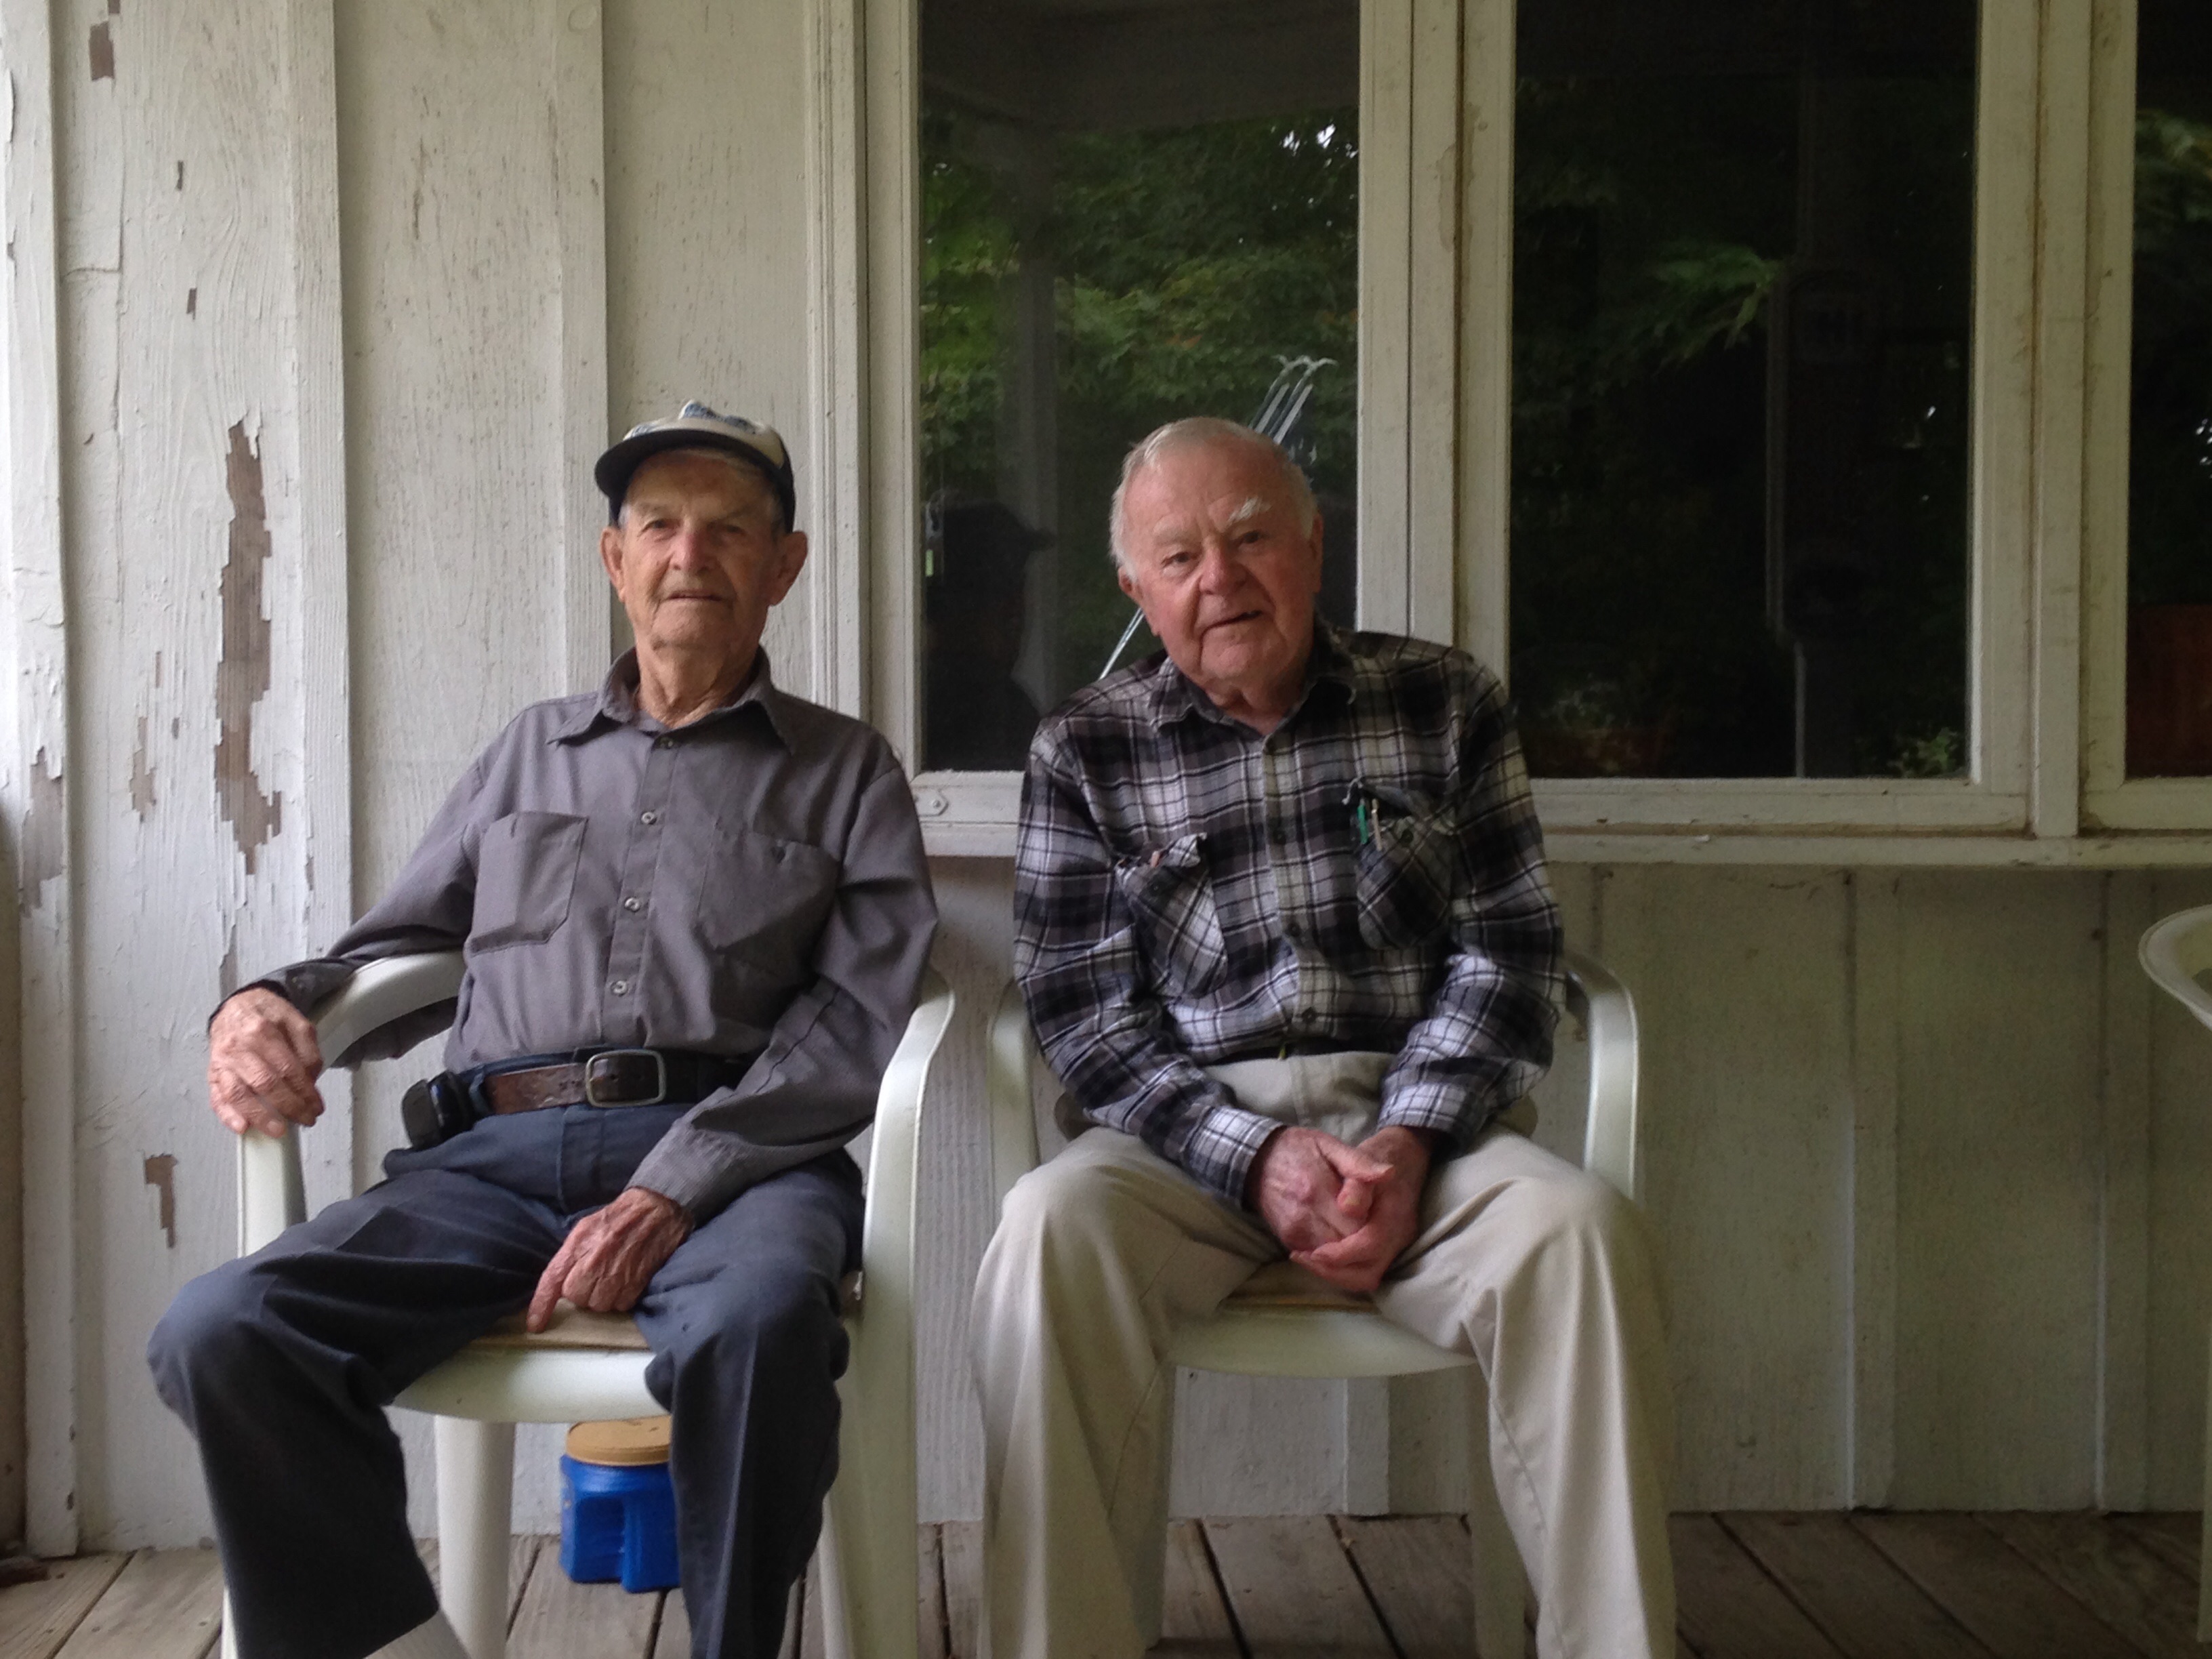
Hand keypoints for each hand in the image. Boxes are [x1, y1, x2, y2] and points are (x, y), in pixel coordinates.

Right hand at [207, 988, 324, 1136]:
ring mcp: (222, 1061)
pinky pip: (216, 1096)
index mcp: (261, 1030)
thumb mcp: (296, 1022)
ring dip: (260, 1116)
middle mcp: (238, 1046)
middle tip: (306, 1119)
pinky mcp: (212, 1072)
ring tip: (279, 1130)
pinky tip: (241, 1127)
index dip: (304, 1091)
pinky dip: (227, 1115)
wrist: (237, 1005)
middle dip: (289, 1106)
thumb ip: (307, 1049)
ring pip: (238, 1093)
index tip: (316, 1105)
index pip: (287, 1068)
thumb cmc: (268, 1016)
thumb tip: (310, 1079)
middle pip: (264, 1083)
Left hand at [527, 1186, 692, 1330]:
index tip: (534, 1325)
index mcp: (578, 1244)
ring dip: (603, 1296)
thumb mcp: (585, 1227)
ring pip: (599, 1305)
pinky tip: (625, 1280)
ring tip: (611, 1276)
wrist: (656, 1209)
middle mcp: (595, 1261)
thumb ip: (569, 1255)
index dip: (541, 1305)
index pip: (552, 1279)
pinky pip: (621, 1305)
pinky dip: (622, 1297)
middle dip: (582, 1291)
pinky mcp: (636, 1283)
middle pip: (576, 1298)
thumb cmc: (618, 1218)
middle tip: (594, 1275)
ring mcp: (616, 1274)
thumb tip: (558, 1284)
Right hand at [1248, 1126, 1391, 1255]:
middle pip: (1348, 1247)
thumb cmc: (1298, 1150)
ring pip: (1334, 1259)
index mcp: (1318, 1191)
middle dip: (1365, 1242)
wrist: (1256, 1161)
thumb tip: (1389, 1174)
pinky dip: (1334, 1253)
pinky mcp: (1288, 1240)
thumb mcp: (1329, 1145)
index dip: (1375, 1225)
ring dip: (1351, 1251)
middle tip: (1375, 1227)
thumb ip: (1358, 1162)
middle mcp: (1304, 1217)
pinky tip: (1342, 1237)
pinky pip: (1319, 1259)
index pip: (1358, 1226)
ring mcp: (1294, 1232)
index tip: (1380, 1214)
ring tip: (1361, 1233)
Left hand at [1289, 1126, 1435, 1293]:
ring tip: (1307, 1258)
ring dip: (1336, 1274)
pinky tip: (1320, 1255)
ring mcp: (1395, 1245)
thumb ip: (1358, 1183)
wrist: (1406, 1154)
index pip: (1368, 1248)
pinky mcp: (1387, 1247)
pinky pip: (1364, 1269)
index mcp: (1395, 1216)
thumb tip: (1347, 1208)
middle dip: (1334, 1272)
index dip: (1339, 1255)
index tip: (1312, 1252)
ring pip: (1366, 1277)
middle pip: (1368, 1275)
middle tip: (1303, 1258)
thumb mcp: (1367, 1157)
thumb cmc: (1381, 1154)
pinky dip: (1342, 1269)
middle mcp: (1398, 1237)